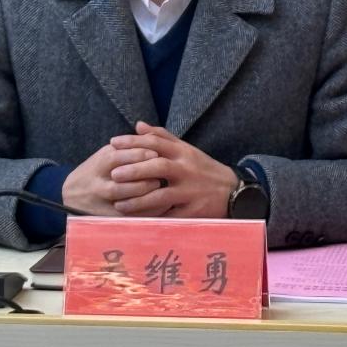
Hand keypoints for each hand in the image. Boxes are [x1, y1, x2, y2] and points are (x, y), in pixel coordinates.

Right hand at [62, 142, 164, 215]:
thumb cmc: (95, 170)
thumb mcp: (104, 153)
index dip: (140, 154)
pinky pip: (133, 216)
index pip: (121, 156)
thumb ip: (127, 146)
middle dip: (148, 174)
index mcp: (100, 163)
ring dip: (150, 192)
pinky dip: (150, 210)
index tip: (157, 153)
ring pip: (131, 198)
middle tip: (164, 171)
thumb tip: (153, 136)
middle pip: (127, 178)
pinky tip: (162, 204)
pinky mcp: (110, 217)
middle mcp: (101, 183)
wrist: (71, 195)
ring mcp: (105, 202)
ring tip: (161, 185)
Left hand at [107, 121, 238, 217]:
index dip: (133, 141)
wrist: (233, 191)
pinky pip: (170, 217)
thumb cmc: (203, 169)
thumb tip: (138, 125)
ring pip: (162, 196)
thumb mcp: (186, 149)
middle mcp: (186, 170)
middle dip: (134, 170)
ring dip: (138, 200)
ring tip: (119, 204)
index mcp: (183, 153)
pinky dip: (154, 219)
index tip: (113, 143)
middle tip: (114, 175)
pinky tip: (138, 221)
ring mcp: (191, 192)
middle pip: (158, 167)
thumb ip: (162, 137)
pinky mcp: (194, 212)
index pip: (156, 142)